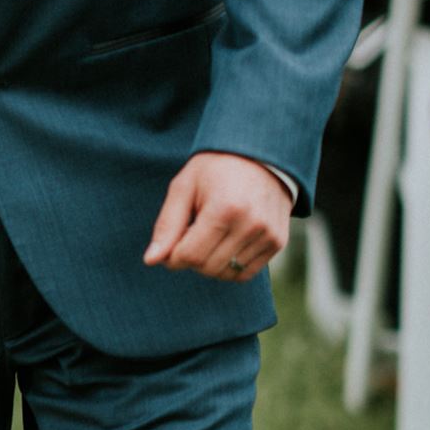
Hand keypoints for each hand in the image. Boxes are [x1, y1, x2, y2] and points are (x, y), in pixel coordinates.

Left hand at [144, 152, 292, 281]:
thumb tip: (151, 261)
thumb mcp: (184, 187)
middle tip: (191, 234)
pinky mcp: (277, 242)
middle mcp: (251, 225)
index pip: (190, 256)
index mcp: (224, 209)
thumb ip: (167, 225)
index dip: (172, 256)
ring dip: (210, 263)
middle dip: (191, 258)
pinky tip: (225, 243)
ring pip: (226, 274)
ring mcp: (268, 235)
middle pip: (207, 268)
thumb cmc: (215, 170)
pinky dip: (229, 266)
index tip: (171, 242)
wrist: (260, 155)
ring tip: (210, 235)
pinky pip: (245, 273)